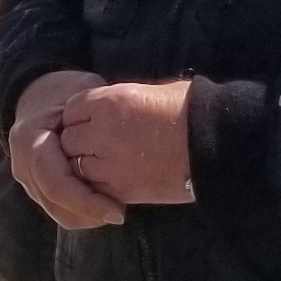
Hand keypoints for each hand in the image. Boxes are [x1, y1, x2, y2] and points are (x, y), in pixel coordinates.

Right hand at [9, 70, 126, 229]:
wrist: (37, 94)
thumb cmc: (65, 91)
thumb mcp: (80, 93)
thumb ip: (93, 114)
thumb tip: (119, 135)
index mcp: (30, 141)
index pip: (57, 184)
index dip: (87, 202)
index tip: (119, 211)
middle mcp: (23, 165)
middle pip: (56, 204)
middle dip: (89, 214)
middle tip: (120, 214)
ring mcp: (27, 179)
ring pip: (57, 212)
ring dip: (86, 217)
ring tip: (114, 210)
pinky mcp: (37, 187)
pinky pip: (58, 209)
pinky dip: (81, 213)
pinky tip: (102, 205)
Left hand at [57, 79, 197, 206]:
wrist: (213, 142)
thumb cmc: (188, 110)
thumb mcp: (148, 92)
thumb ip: (118, 100)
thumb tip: (108, 107)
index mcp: (108, 101)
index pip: (70, 110)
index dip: (78, 117)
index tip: (88, 123)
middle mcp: (102, 131)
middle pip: (67, 140)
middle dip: (76, 142)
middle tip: (92, 146)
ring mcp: (109, 162)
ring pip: (74, 166)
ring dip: (83, 166)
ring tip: (101, 164)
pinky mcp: (121, 188)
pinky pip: (92, 188)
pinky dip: (95, 186)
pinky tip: (109, 181)